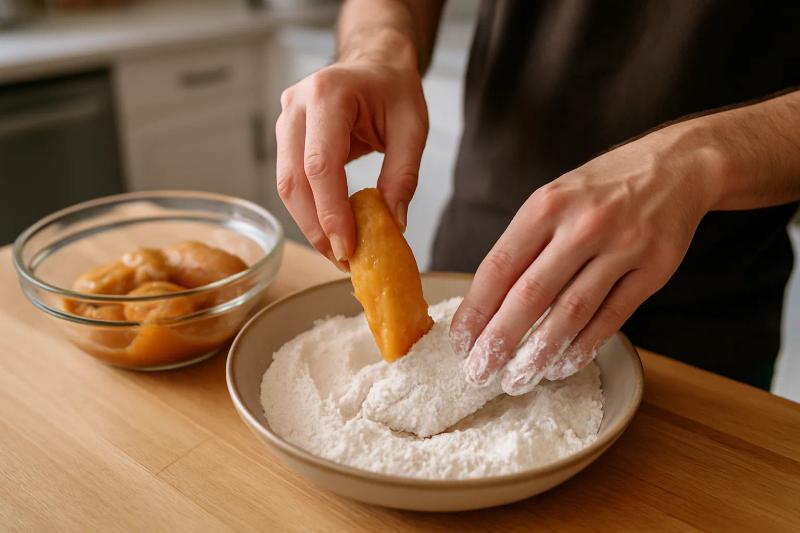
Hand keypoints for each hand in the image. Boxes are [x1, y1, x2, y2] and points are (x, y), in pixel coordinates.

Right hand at [275, 34, 427, 268]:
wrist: (374, 61)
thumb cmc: (393, 88)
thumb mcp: (412, 127)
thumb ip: (402, 175)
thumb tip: (392, 224)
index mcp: (328, 94)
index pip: (320, 165)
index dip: (331, 212)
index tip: (347, 248)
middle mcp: (296, 105)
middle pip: (294, 180)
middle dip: (317, 227)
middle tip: (342, 260)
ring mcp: (285, 119)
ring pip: (286, 185)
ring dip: (309, 224)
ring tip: (338, 251)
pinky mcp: (286, 136)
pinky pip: (291, 180)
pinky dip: (309, 209)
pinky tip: (330, 229)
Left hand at [451, 124, 720, 394]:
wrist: (677, 166)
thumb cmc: (601, 189)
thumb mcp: (554, 198)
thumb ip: (524, 244)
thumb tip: (487, 304)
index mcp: (546, 205)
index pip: (499, 267)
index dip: (476, 310)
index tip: (461, 342)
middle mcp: (582, 225)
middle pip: (530, 295)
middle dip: (500, 341)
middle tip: (480, 373)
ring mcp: (622, 247)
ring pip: (571, 313)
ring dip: (540, 354)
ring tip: (517, 380)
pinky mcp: (653, 269)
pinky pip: (611, 318)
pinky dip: (583, 347)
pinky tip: (561, 366)